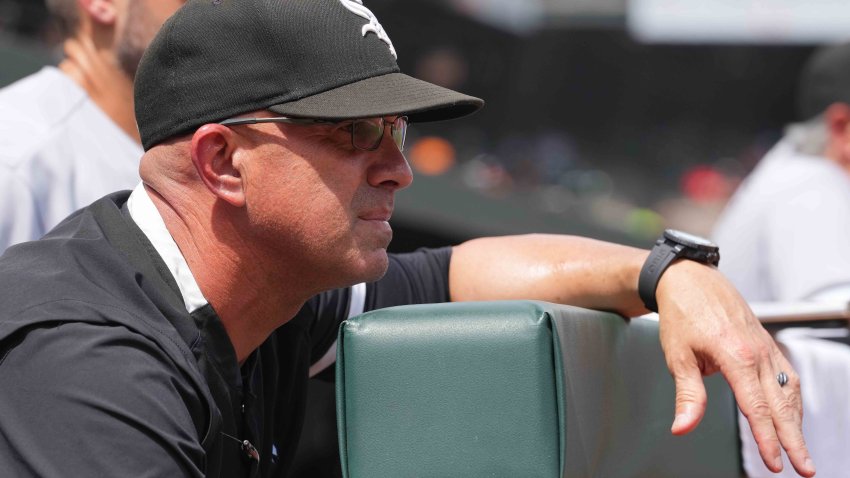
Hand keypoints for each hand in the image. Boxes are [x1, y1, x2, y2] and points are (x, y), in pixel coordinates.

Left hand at [656, 260, 814, 476]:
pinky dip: (794, 400)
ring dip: (798, 423)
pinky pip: (788, 377)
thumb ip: (687, 395)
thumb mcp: (678, 356)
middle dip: (794, 440)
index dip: (767, 439)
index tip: (774, 463)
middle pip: (782, 404)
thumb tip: (682, 427)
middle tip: (805, 469)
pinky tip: (793, 417)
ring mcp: (766, 347)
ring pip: (790, 391)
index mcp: (736, 356)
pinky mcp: (767, 344)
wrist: (690, 279)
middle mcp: (758, 352)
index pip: (757, 407)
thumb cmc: (682, 313)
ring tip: (801, 452)